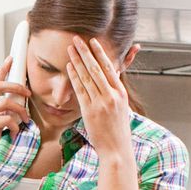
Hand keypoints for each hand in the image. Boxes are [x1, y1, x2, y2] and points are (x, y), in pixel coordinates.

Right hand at [0, 56, 29, 173]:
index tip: (11, 59)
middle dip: (16, 87)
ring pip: (6, 103)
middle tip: (28, 94)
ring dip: (20, 111)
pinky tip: (14, 134)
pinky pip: (7, 119)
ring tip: (25, 120)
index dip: (2, 70)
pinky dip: (15, 126)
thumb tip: (15, 106)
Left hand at [66, 36, 132, 157]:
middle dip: (86, 52)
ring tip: (70, 49)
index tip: (93, 41)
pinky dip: (74, 77)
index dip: (100, 53)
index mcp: (120, 93)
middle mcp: (112, 95)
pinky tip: (69, 67)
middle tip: (78, 39)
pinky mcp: (90, 111)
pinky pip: (80, 90)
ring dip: (77, 61)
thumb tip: (110, 80)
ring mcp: (101, 103)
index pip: (110, 67)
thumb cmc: (118, 131)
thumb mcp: (121, 108)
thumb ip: (114, 93)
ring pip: (87, 77)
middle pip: (97, 68)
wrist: (117, 150)